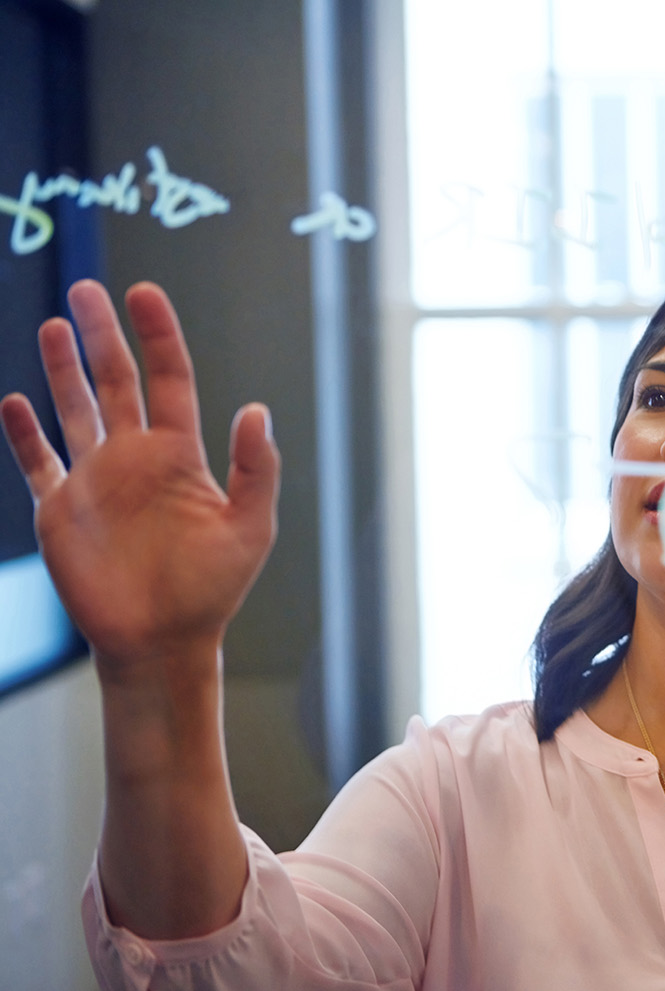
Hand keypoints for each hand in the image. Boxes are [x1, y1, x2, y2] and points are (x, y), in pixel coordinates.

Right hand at [0, 280, 279, 679]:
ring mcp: (95, 481)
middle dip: (102, 335)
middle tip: (87, 290)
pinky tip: (14, 402)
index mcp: (181, 456)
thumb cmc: (212, 590)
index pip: (170, 379)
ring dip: (63, 370)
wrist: (162, 642)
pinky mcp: (60, 511)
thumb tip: (256, 410)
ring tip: (54, 325)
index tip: (144, 295)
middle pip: (116, 381)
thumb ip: (255, 470)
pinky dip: (24, 434)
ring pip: (76, 410)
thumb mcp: (249, 529)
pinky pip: (38, 463)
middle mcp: (136, 459)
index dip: (158, 336)